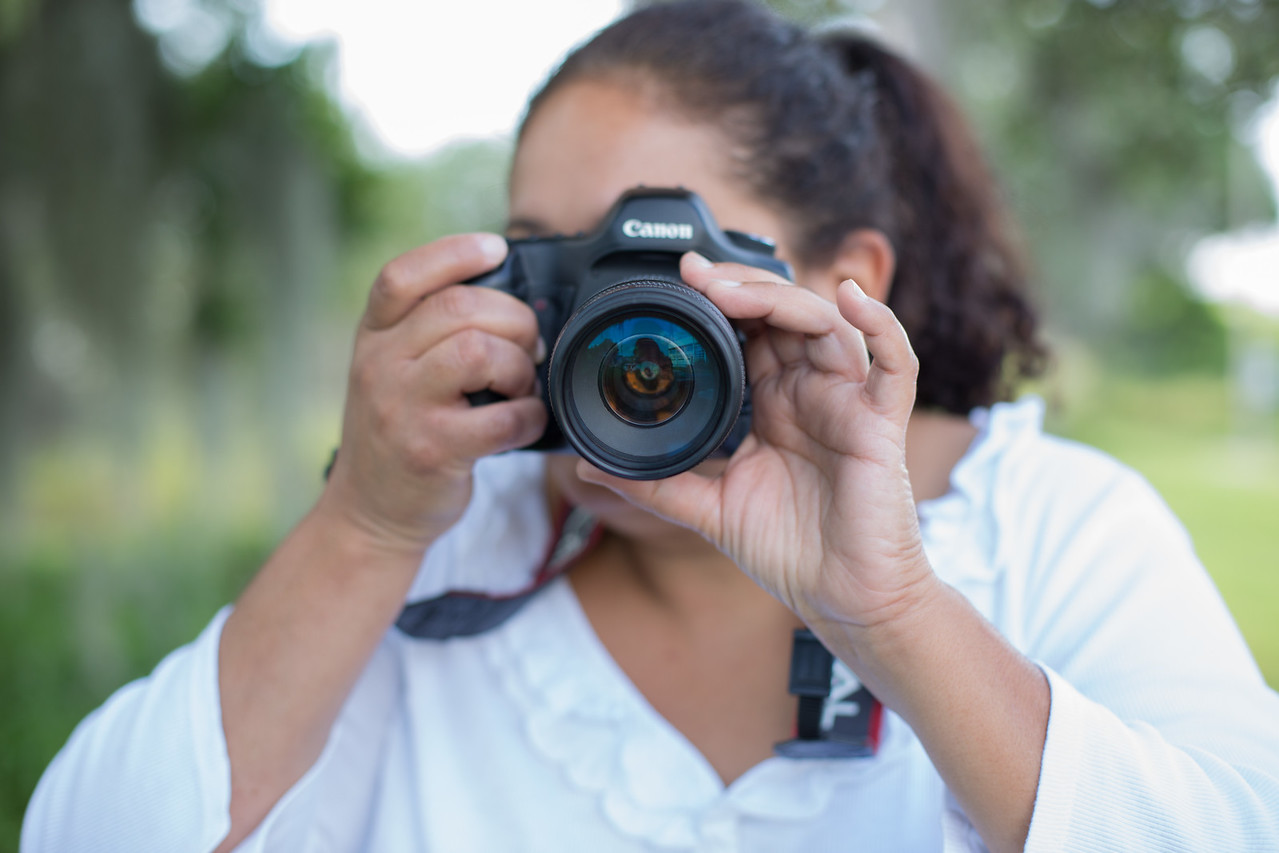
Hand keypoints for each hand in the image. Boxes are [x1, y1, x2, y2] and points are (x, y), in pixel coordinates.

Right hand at [320, 234, 546, 556]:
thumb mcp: (391, 372)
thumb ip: (428, 333)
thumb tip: (513, 300)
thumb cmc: (398, 433)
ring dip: (519, 367)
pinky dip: (528, 416)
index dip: (453, 252)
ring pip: (478, 352)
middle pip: (458, 308)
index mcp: (372, 338)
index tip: (496, 248)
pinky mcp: (432, 451)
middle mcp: (379, 366)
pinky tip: (524, 422)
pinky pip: (500, 418)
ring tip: (520, 386)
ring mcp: (403, 408)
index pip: (402, 276)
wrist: (370, 513)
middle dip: (513, 319)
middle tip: (528, 346)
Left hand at [577, 252, 936, 629]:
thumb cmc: (790, 552)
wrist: (842, 601)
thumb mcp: (709, 508)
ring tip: (732, 292)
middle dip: (743, 286)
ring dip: (782, 298)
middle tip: (696, 276)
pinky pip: (897, 364)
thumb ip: (655, 482)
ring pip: (828, 325)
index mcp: (776, 403)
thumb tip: (587, 465)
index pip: (753, 331)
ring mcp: (849, 404)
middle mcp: (812, 393)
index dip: (723, 300)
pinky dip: (881, 324)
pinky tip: (850, 295)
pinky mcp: (882, 425)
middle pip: (787, 314)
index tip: (680, 279)